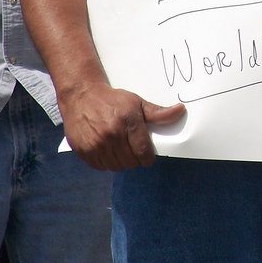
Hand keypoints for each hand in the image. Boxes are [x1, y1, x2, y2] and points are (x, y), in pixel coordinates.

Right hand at [58, 81, 185, 171]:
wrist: (81, 95)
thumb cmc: (112, 99)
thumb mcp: (137, 102)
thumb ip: (158, 113)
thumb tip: (181, 111)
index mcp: (128, 122)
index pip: (144, 153)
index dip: (148, 157)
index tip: (146, 153)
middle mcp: (112, 135)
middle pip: (131, 163)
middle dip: (134, 158)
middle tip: (131, 146)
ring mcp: (96, 144)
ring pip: (116, 167)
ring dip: (119, 160)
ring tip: (117, 146)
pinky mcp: (84, 151)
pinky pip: (100, 167)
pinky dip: (105, 161)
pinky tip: (105, 148)